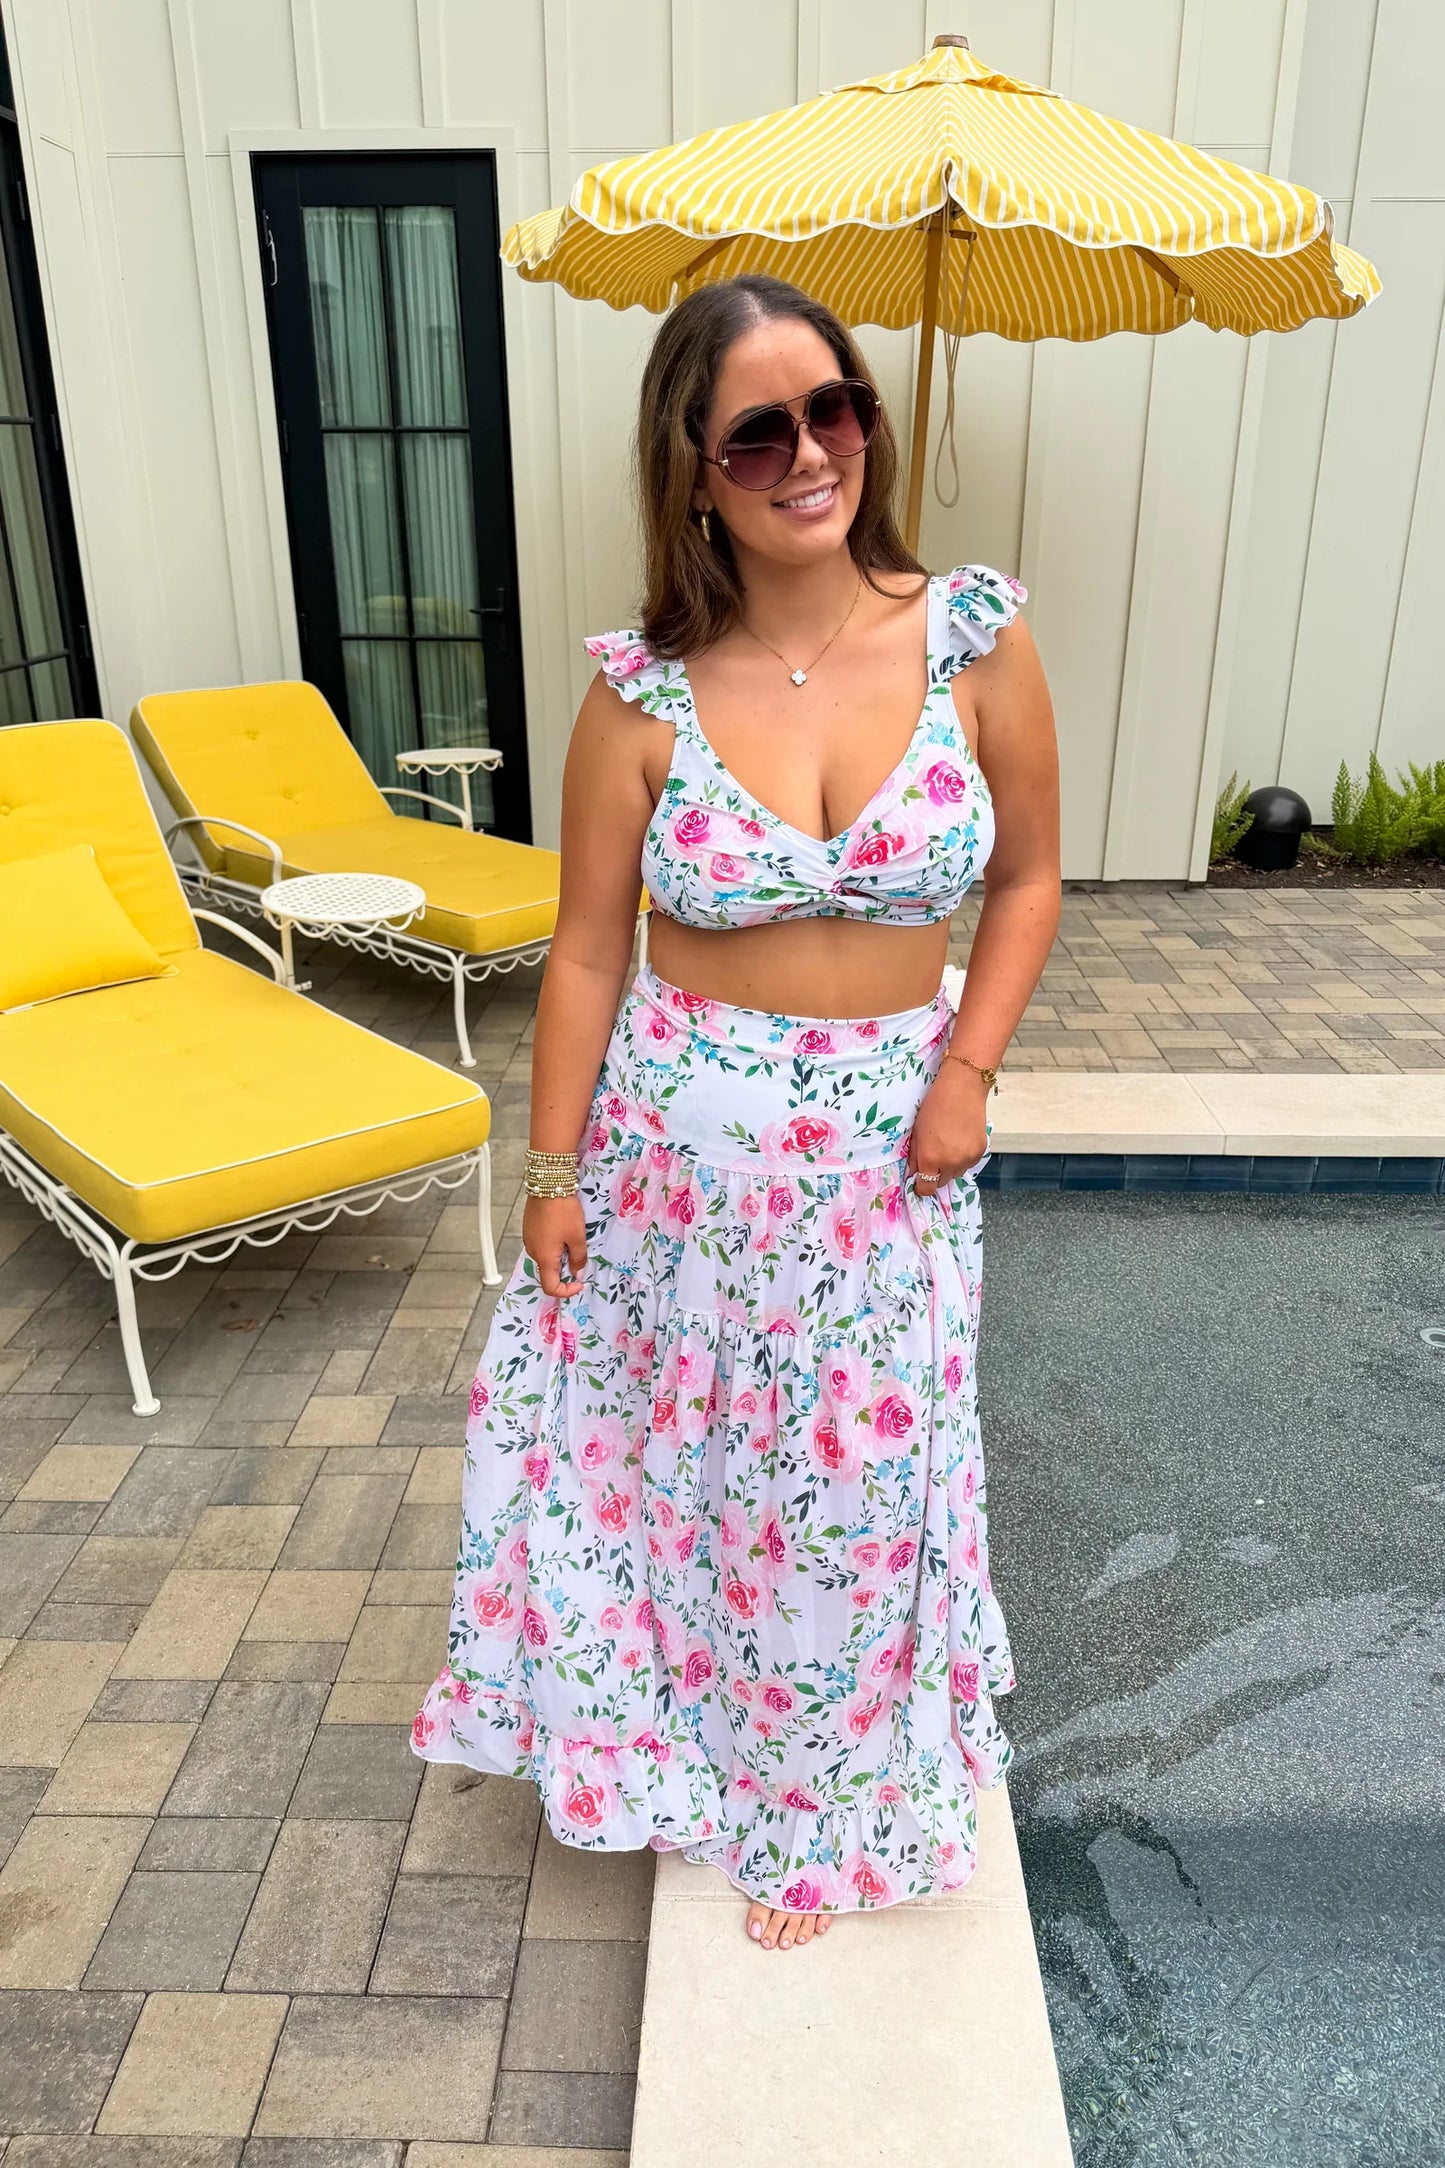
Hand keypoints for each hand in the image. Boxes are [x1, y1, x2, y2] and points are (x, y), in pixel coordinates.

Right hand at [524, 1193, 587, 1296]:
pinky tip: (562, 1229)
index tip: (579, 1283)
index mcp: (543, 1257)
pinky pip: (541, 1244)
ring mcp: (528, 1239)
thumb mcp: (577, 1236)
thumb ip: (578, 1259)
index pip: (550, 1287)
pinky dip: (553, 1244)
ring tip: (572, 1238)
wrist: (548, 1183)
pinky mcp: (529, 1229)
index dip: (566, 1291)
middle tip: (580, 1253)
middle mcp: (532, 1251)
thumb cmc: (563, 1211)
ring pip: (545, 1256)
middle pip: (548, 1271)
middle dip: (565, 1268)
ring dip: (560, 1254)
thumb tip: (577, 1273)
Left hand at [906, 1062, 990, 1198]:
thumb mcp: (917, 1133)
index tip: (920, 1180)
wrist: (961, 1091)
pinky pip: (969, 1164)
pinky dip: (963, 1159)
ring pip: (956, 1174)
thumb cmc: (933, 1108)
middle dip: (935, 1174)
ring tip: (948, 1147)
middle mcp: (950, 1163)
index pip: (926, 1188)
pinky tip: (960, 1142)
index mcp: (930, 1159)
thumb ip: (914, 1157)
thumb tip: (914, 1174)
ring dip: (950, 1167)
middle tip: (934, 1157)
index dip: (922, 1187)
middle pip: (941, 1182)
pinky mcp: (980, 1152)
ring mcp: (967, 1159)